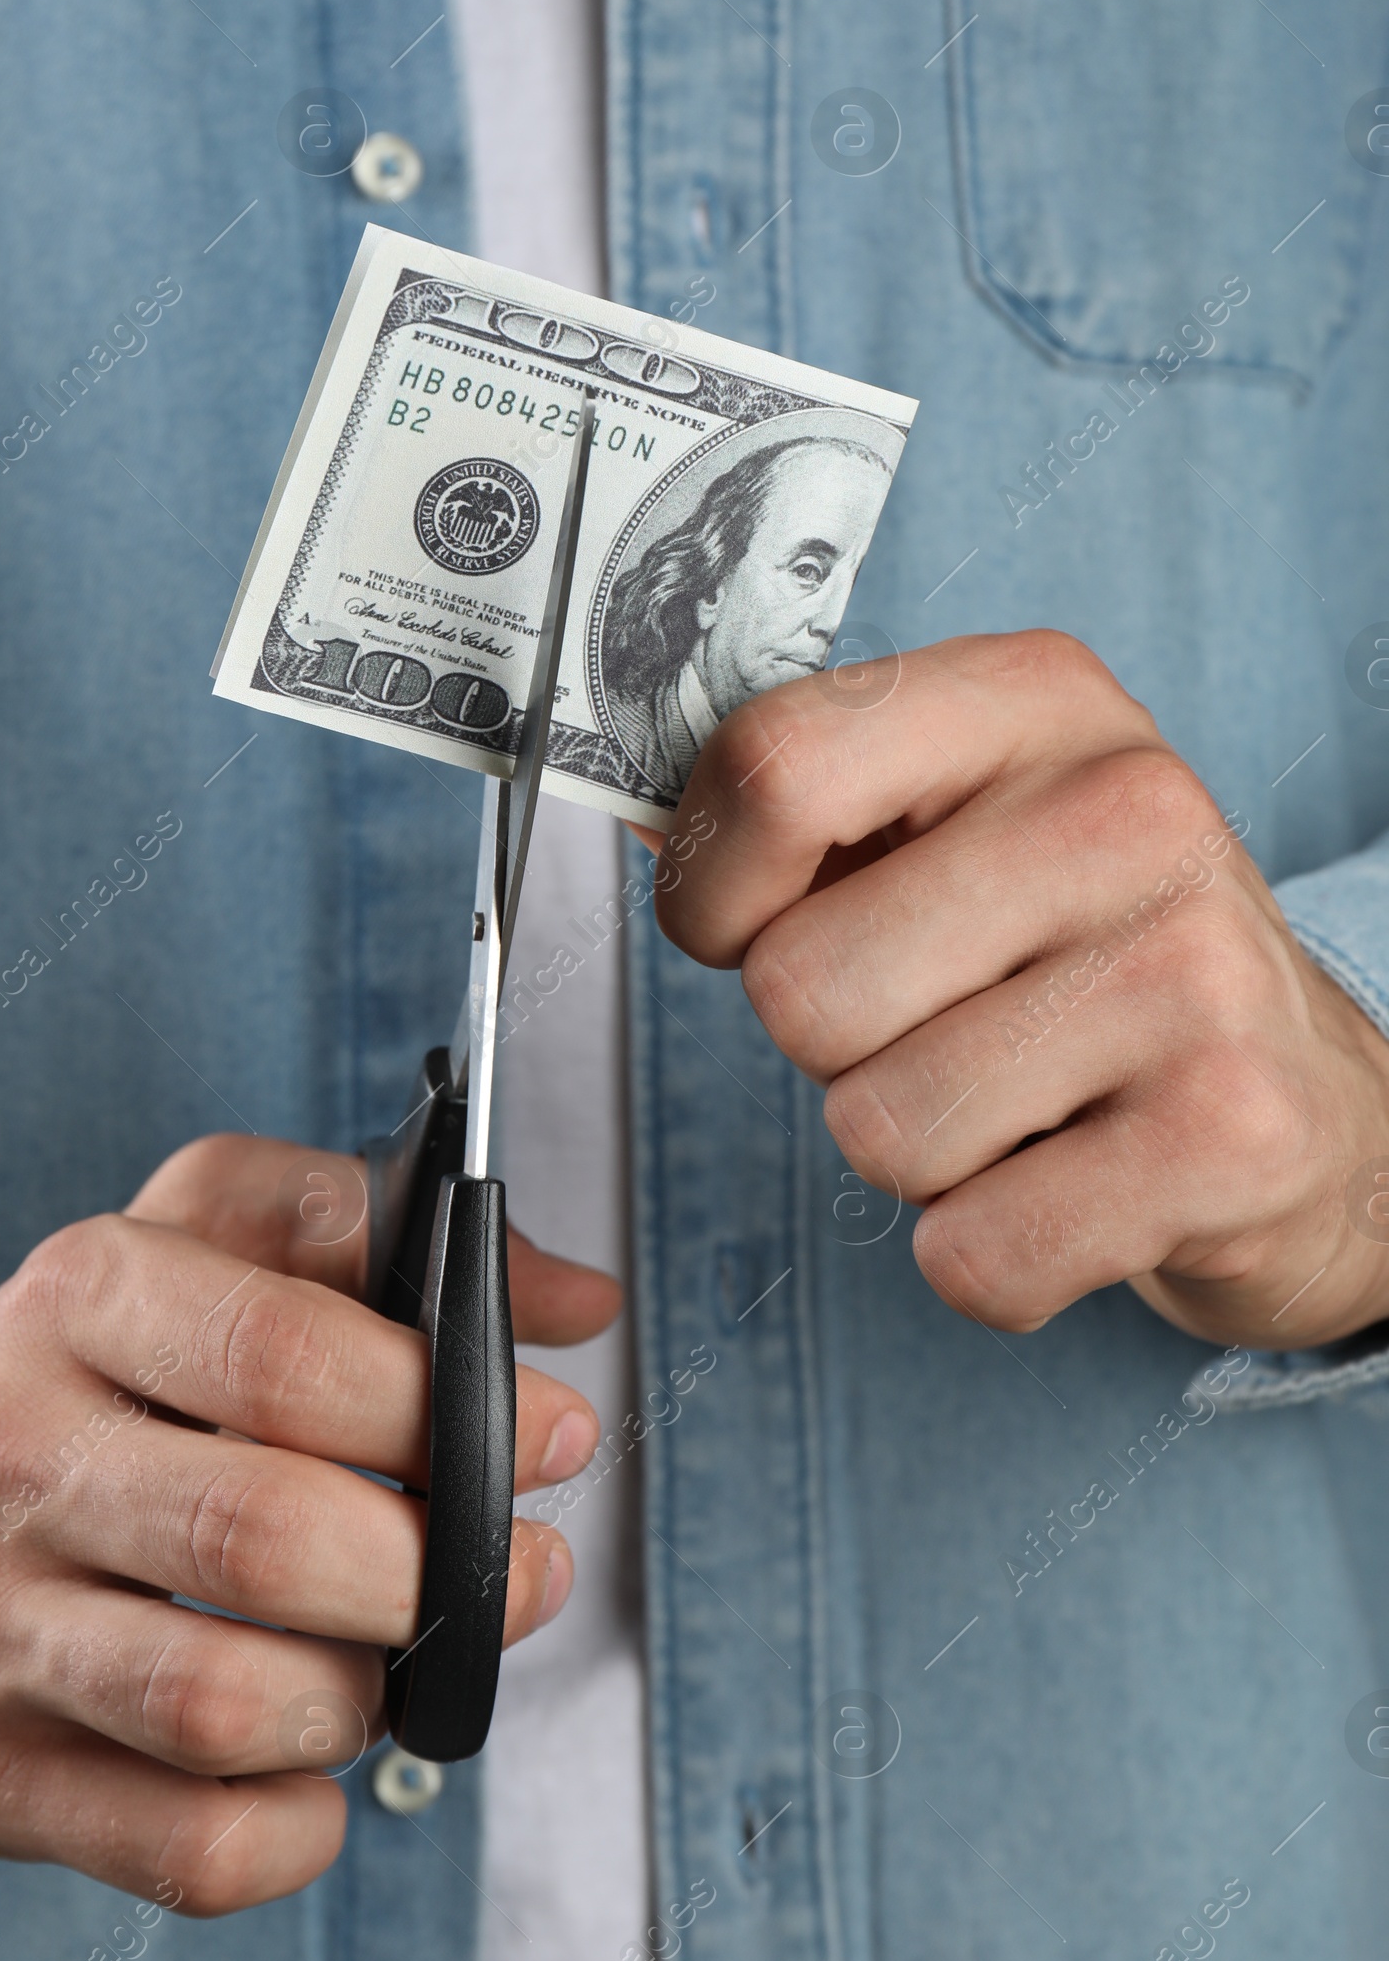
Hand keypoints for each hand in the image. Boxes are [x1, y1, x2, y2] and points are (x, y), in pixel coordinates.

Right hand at [0, 1135, 615, 1912]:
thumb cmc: (76, 1375)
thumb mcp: (200, 1239)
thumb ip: (382, 1233)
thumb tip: (579, 1302)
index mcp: (82, 1295)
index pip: (290, 1356)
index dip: (452, 1407)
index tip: (551, 1438)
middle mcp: (10, 1454)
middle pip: (270, 1538)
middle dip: (441, 1572)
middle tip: (509, 1569)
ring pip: (227, 1707)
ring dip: (364, 1701)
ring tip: (389, 1661)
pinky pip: (185, 1849)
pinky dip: (296, 1830)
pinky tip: (307, 1767)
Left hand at [655, 630, 1388, 1348]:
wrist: (1315, 1108)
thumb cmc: (1085, 961)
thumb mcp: (961, 830)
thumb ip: (807, 817)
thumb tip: (646, 826)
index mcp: (1035, 700)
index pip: (775, 767)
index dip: (709, 887)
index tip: (740, 927)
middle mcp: (1130, 807)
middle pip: (800, 985)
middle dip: (836, 1050)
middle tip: (948, 1028)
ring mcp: (1194, 970)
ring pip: (877, 1130)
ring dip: (919, 1155)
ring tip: (1026, 1102)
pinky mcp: (1234, 1135)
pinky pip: (973, 1253)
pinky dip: (992, 1260)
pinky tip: (1073, 1190)